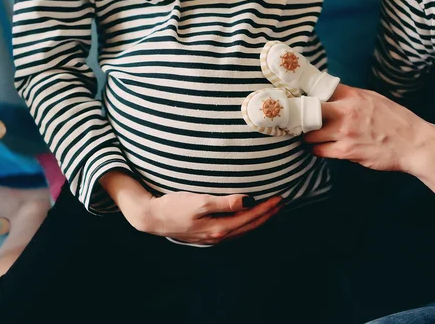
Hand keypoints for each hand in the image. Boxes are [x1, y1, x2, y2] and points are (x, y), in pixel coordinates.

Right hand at [100, 172, 282, 244]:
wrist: (152, 218)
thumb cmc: (174, 206)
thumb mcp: (200, 202)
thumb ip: (225, 203)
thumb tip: (248, 201)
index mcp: (220, 228)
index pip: (251, 217)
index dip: (267, 208)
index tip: (280, 198)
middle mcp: (219, 236)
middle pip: (250, 226)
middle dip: (267, 215)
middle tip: (282, 203)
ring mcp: (212, 238)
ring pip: (243, 230)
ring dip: (258, 220)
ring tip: (270, 211)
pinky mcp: (206, 235)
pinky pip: (234, 230)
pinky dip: (245, 224)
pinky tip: (246, 219)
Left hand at [304, 84, 432, 172]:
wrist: (414, 144)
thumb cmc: (396, 121)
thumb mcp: (375, 99)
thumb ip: (352, 96)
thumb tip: (332, 94)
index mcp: (353, 95)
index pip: (320, 89)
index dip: (308, 95)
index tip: (300, 100)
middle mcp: (346, 111)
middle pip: (309, 111)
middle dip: (302, 117)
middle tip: (300, 121)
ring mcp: (344, 132)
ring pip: (310, 134)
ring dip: (308, 136)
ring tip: (311, 137)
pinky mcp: (346, 151)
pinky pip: (319, 150)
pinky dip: (317, 150)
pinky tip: (321, 148)